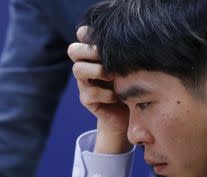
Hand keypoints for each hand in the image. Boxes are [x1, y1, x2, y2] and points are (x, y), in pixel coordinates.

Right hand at [68, 26, 130, 153]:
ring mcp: (84, 83)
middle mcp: (86, 65)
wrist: (129, 112)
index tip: (109, 39)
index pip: (82, 34)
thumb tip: (131, 35)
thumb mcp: (131, 64)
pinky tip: (118, 96)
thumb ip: (125, 51)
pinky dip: (106, 94)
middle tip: (108, 56)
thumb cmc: (133, 82)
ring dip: (98, 71)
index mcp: (94, 53)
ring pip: (78, 69)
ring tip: (113, 77)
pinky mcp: (87, 100)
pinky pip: (90, 93)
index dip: (90, 34)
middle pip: (73, 50)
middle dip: (90, 50)